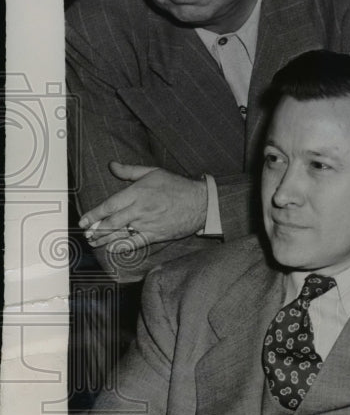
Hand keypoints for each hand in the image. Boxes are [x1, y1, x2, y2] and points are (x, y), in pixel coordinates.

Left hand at [79, 162, 207, 248]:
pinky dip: (122, 247)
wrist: (200, 202)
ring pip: (121, 233)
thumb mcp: (154, 172)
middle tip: (87, 234)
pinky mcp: (156, 234)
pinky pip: (136, 243)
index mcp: (137, 193)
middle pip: (112, 222)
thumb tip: (111, 165)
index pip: (109, 205)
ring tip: (94, 242)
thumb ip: (130, 171)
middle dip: (96, 229)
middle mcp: (140, 210)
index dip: (94, 214)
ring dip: (104, 239)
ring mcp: (148, 224)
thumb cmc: (177, 186)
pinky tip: (112, 249)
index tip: (83, 220)